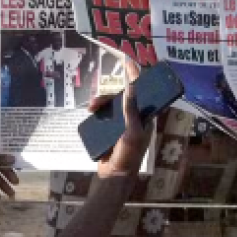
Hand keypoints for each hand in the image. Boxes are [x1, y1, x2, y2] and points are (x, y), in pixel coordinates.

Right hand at [91, 59, 150, 180]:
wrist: (114, 175)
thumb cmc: (129, 155)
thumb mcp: (132, 132)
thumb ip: (132, 110)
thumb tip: (131, 87)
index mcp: (145, 116)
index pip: (142, 90)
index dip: (135, 74)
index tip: (127, 61)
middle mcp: (135, 116)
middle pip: (122, 95)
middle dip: (108, 94)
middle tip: (95, 102)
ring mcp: (122, 122)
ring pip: (111, 103)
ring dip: (100, 102)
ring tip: (90, 108)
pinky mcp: (110, 128)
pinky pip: (104, 113)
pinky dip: (97, 110)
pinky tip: (90, 112)